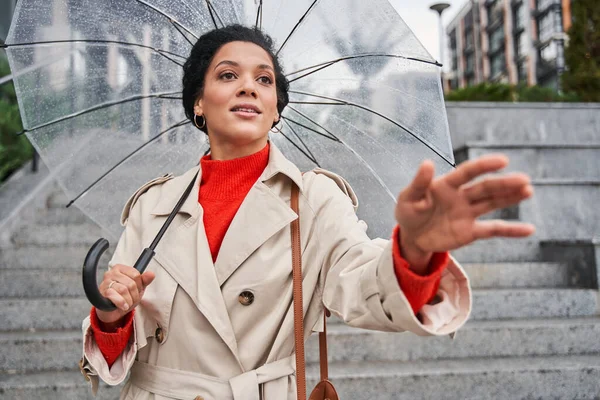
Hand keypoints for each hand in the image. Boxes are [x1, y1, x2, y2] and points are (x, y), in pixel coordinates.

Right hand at [95, 264, 154, 326]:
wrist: (112, 311)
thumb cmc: (124, 297)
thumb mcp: (138, 288)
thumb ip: (144, 280)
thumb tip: (151, 274)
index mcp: (120, 268)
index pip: (136, 274)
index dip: (139, 285)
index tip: (136, 290)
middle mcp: (111, 273)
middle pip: (131, 283)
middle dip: (134, 295)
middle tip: (131, 300)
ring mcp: (105, 282)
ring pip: (123, 290)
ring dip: (128, 300)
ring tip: (127, 303)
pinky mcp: (101, 293)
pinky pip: (115, 296)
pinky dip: (121, 303)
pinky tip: (123, 306)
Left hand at [395, 154, 534, 271]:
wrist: (411, 236)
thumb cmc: (408, 212)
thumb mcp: (408, 198)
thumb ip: (418, 183)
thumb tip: (427, 163)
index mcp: (446, 185)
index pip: (468, 172)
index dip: (484, 166)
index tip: (503, 161)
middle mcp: (461, 196)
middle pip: (485, 187)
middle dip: (504, 184)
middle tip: (524, 180)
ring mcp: (468, 213)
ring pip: (492, 203)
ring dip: (510, 198)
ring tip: (528, 191)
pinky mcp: (470, 231)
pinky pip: (493, 230)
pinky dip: (510, 230)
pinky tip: (529, 229)